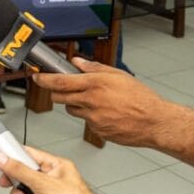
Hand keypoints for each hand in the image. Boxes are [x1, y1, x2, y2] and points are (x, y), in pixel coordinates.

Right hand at [0, 146, 114, 193]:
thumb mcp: (42, 184)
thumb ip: (19, 171)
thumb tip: (2, 159)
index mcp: (56, 167)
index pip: (30, 155)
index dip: (14, 157)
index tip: (0, 159)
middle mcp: (53, 180)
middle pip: (25, 175)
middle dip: (15, 181)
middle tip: (6, 182)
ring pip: (25, 192)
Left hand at [32, 57, 167, 148]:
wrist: (155, 122)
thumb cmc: (141, 98)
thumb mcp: (119, 75)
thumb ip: (94, 68)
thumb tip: (77, 62)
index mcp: (95, 85)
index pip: (60, 81)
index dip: (44, 79)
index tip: (37, 77)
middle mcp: (91, 102)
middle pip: (59, 98)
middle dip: (58, 93)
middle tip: (66, 89)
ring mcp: (93, 119)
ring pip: (72, 110)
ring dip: (77, 105)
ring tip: (96, 101)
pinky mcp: (97, 131)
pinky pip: (87, 122)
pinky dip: (91, 117)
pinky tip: (107, 113)